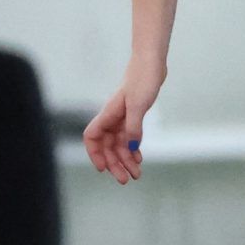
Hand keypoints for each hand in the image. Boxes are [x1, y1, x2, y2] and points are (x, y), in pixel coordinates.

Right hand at [84, 62, 164, 184]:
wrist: (152, 64)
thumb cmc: (143, 79)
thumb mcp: (139, 105)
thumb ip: (134, 127)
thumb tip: (131, 149)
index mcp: (108, 114)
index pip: (92, 137)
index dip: (95, 154)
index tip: (103, 168)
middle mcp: (112, 118)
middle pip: (106, 146)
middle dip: (114, 164)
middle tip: (126, 180)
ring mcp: (122, 117)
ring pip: (118, 145)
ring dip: (125, 160)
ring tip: (136, 175)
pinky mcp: (133, 115)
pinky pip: (128, 138)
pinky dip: (132, 150)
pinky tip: (139, 159)